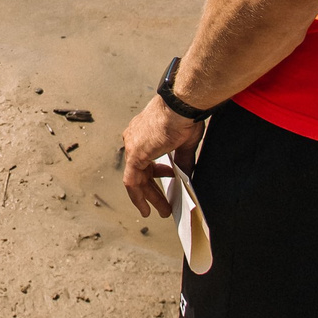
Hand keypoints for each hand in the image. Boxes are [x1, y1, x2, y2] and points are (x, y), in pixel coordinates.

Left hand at [120, 94, 202, 219]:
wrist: (180, 107)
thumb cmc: (183, 116)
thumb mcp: (184, 143)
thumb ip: (181, 161)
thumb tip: (185, 176)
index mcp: (143, 132)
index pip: (146, 158)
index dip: (157, 172)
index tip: (167, 179)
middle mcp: (134, 139)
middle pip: (141, 171)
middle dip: (153, 190)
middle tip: (164, 204)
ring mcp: (132, 147)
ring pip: (137, 179)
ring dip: (149, 197)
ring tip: (162, 210)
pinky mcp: (135, 156)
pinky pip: (132, 182)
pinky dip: (139, 196)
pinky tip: (147, 208)